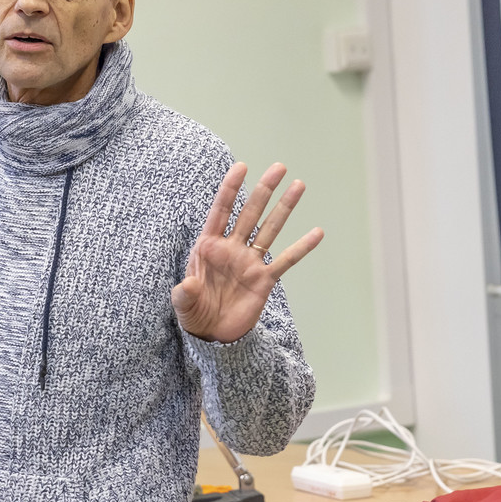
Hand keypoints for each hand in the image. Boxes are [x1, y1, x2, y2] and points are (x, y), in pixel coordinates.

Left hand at [172, 162, 324, 343]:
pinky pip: (286, 261)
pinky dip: (301, 247)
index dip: (230, 189)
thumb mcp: (183, 304)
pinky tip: (316, 232)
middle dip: (264, 189)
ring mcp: (249, 262)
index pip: (221, 211)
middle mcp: (231, 249)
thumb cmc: (194, 313)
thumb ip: (184, 294)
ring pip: (270, 229)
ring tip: (298, 185)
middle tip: (279, 167)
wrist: (212, 334)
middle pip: (250, 213)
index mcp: (208, 247)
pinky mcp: (264, 279)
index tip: (241, 167)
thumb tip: (187, 285)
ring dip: (284, 208)